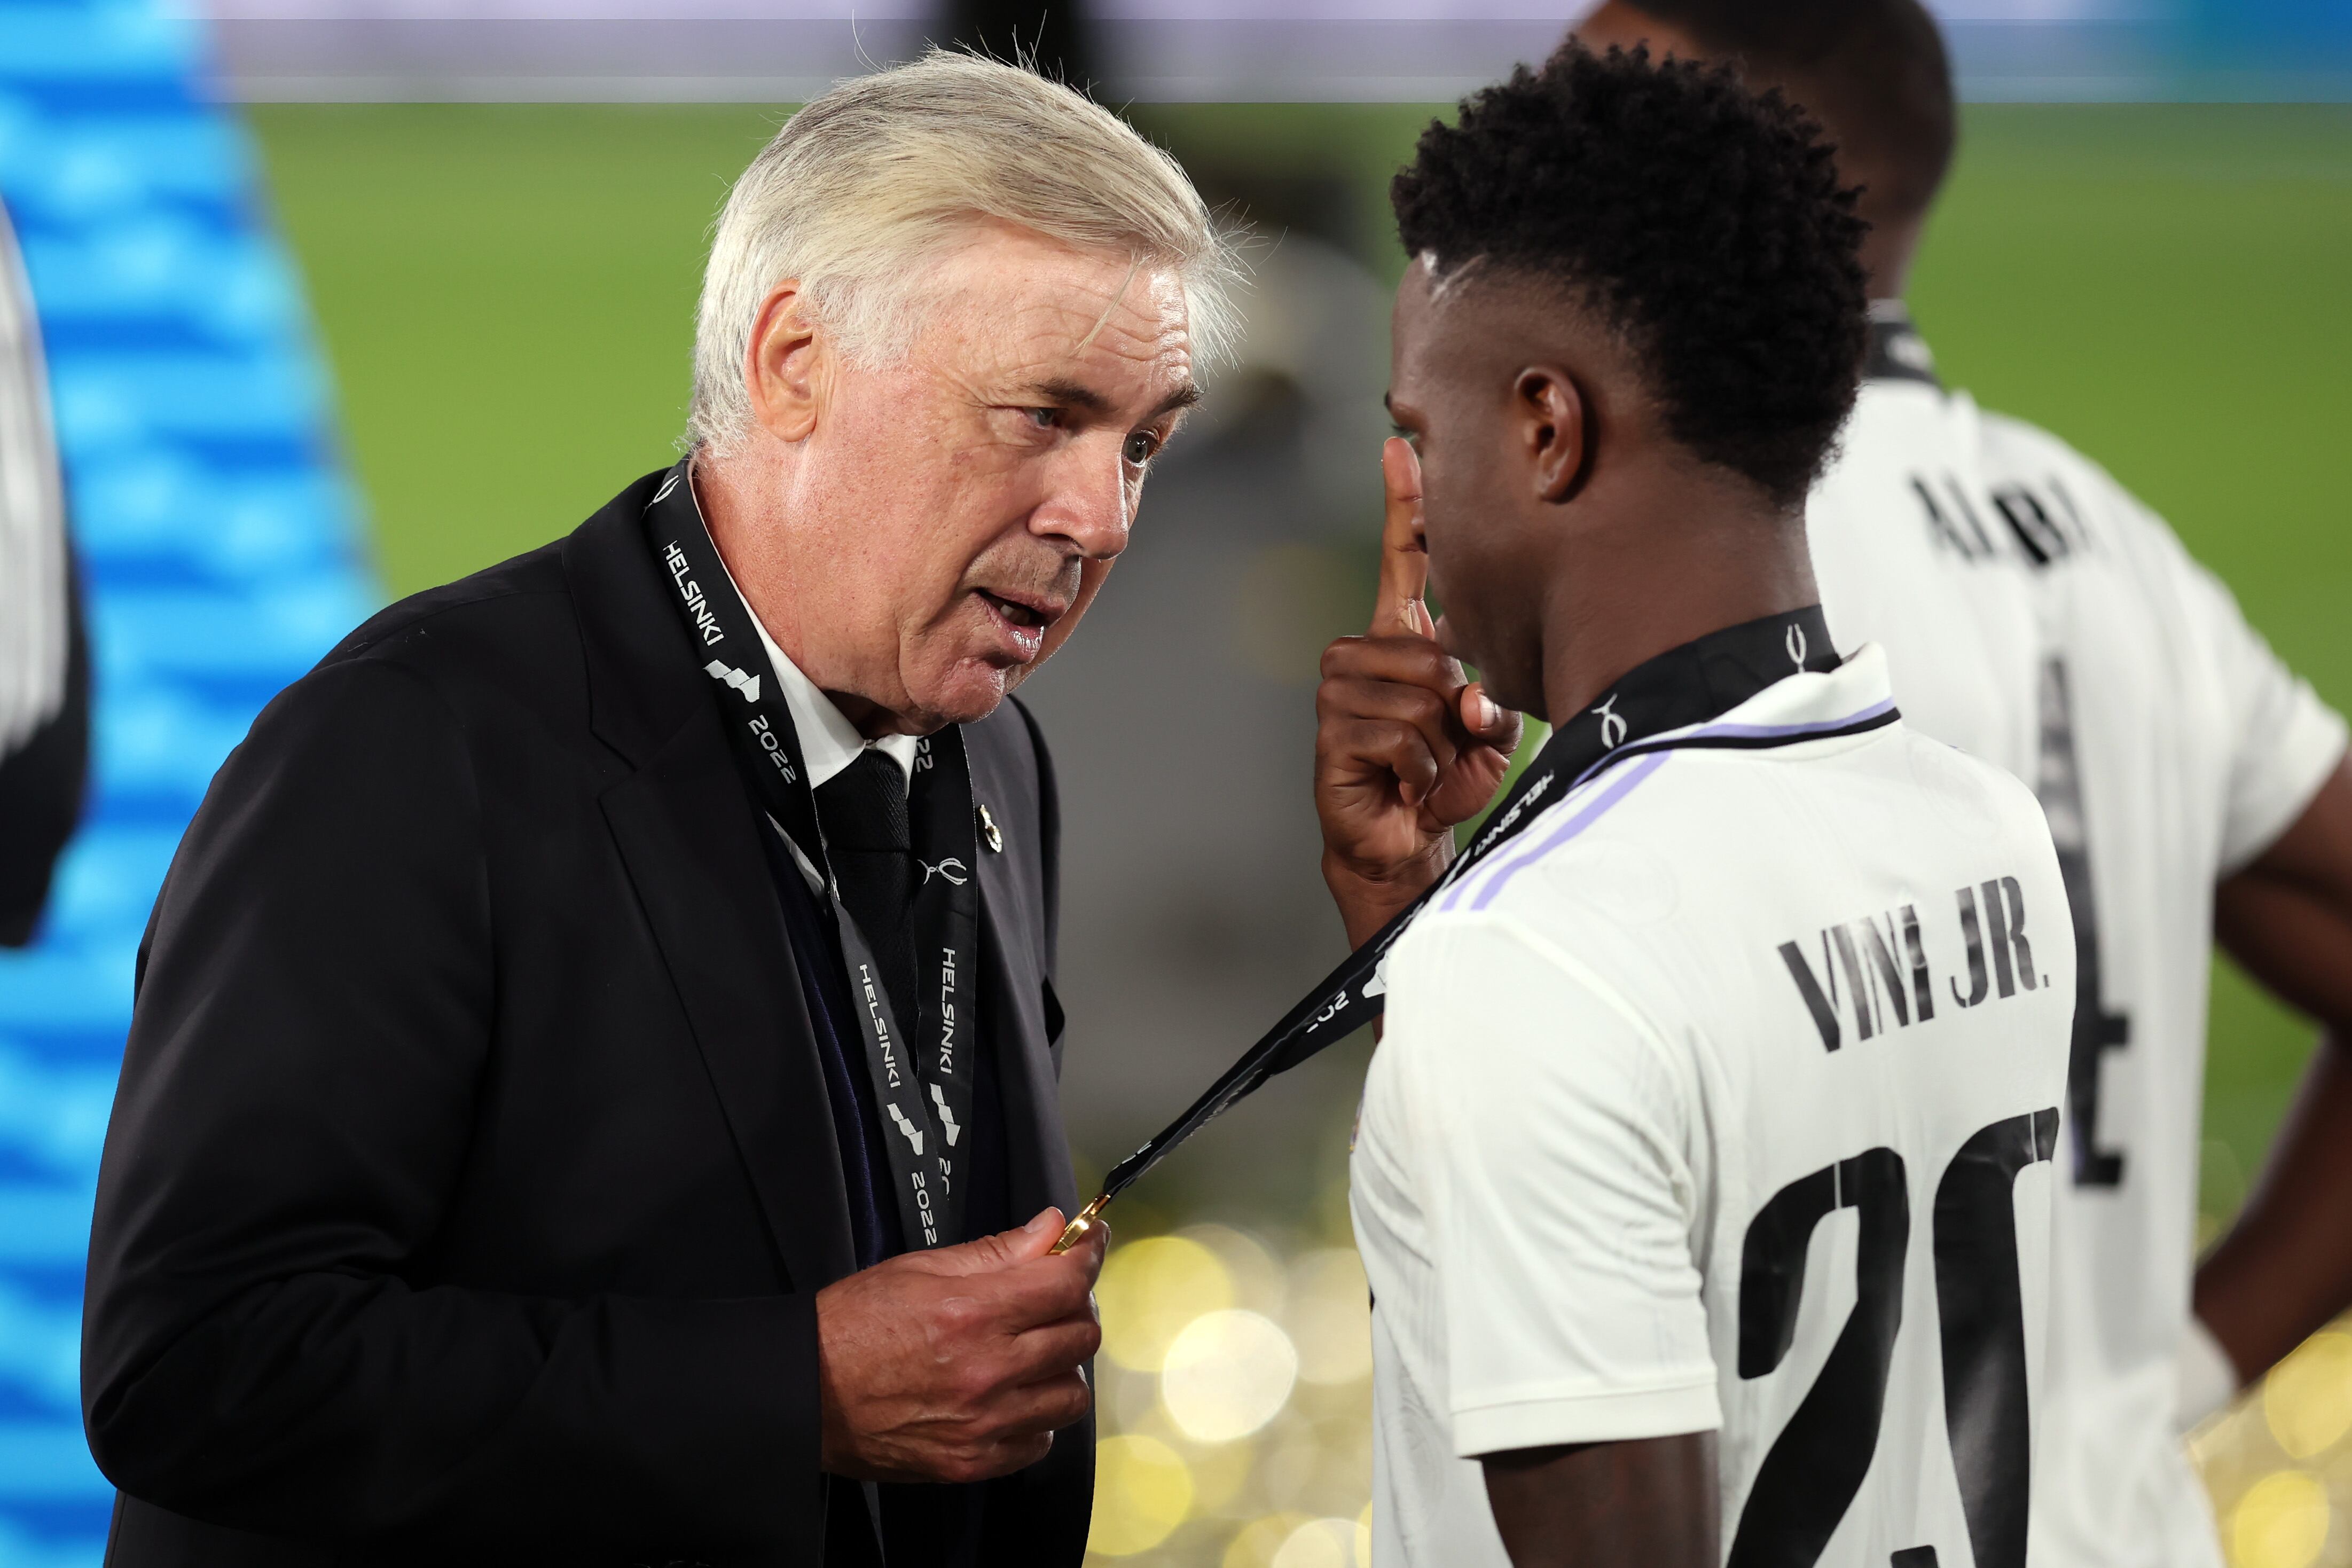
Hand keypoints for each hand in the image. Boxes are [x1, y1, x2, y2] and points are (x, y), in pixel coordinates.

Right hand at [815, 1207, 1107, 1483]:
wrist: (805, 1392)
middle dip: (1076, 1307)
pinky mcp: (973, 1461)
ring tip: (1034, 1353)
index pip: (1066, 1282)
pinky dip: (1038, 1418)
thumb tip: (1049, 1228)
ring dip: (1062, 1367)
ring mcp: (984, 1422)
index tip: (1089, 1243)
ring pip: (1071, 1394)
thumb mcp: (921, 1268)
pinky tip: (1014, 1397)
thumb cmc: (852, 1326)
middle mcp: (987, 1369)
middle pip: (1080, 1335)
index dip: (1088, 1255)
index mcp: (974, 1312)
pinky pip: (1040, 1441)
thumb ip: (996, 1251)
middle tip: (1054, 1297)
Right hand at [1316, 439, 1520, 947]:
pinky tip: (1407, 784)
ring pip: (1417, 694)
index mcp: (1403, 639)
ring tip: (1424, 766)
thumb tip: (1467, 695)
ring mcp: (1340, 691)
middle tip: (1445, 746)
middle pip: (1430, 650)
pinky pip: (1399, 733)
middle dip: (1456, 707)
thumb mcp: (1489, 735)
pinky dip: (1421, 768)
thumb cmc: (1445, 779)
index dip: (1405, 506)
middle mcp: (1364, 654)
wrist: (1402, 841)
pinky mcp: (1331, 731)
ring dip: (1439, 744)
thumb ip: (1492, 702)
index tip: (1401, 446)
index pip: (1403, 561)